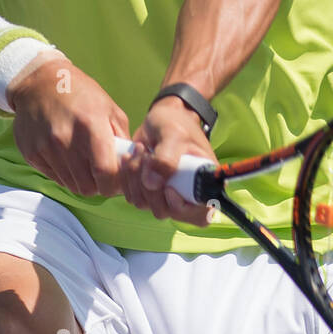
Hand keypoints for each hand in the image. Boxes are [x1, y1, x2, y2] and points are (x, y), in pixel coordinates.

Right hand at [9, 55, 129, 196]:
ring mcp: (45, 147)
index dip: (114, 185)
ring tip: (82, 161)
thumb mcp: (109, 108)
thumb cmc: (81, 94)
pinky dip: (62, 172)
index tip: (116, 182)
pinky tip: (64, 154)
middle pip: (87, 187)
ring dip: (79, 179)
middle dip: (97, 185)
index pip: (105, 173)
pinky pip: (53, 177)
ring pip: (70, 185)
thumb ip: (122, 138)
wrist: (40, 82)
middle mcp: (65, 138)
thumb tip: (129, 166)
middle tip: (99, 173)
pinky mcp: (30, 153)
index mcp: (90, 125)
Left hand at [118, 96, 216, 227]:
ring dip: (136, 179)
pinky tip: (131, 157)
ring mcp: (166, 194)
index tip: (168, 188)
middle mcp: (187, 193)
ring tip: (139, 151)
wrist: (162, 119)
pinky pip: (133, 196)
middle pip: (166, 211)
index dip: (181, 208)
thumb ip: (166, 157)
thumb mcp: (174, 133)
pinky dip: (127, 178)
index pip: (200, 214)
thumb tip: (153, 184)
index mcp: (205, 182)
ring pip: (145, 204)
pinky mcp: (149, 191)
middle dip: (150, 186)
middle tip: (146, 156)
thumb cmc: (176, 123)